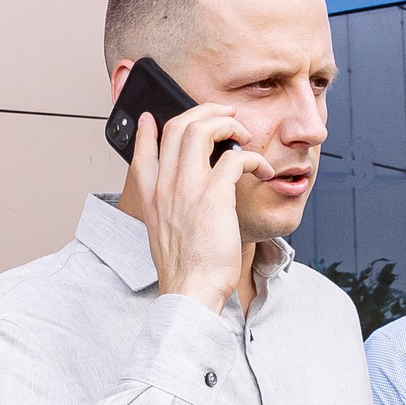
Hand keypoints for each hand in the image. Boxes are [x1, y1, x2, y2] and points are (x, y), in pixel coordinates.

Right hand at [128, 103, 266, 313]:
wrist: (190, 292)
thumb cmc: (186, 271)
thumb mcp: (163, 236)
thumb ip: (168, 211)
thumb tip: (182, 201)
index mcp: (151, 198)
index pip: (143, 150)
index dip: (147, 130)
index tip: (153, 119)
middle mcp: (165, 187)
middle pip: (177, 126)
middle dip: (205, 112)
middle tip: (225, 117)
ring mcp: (187, 189)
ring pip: (201, 129)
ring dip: (228, 124)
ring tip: (243, 135)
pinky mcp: (214, 196)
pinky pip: (235, 158)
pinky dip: (254, 159)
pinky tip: (262, 170)